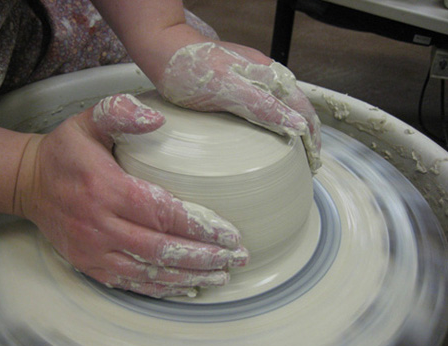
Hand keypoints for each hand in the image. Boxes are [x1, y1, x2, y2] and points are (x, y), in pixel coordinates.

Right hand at [13, 94, 248, 297]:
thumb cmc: (65, 152)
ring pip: (148, 271)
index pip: (162, 213)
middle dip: (203, 257)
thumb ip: (120, 112)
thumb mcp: (87, 120)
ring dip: (188, 277)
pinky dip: (161, 288)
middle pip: (161, 248)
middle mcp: (100, 225)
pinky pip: (129, 282)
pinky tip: (186, 288)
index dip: (199, 227)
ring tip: (220, 276)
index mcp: (105, 188)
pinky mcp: (89, 264)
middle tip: (235, 258)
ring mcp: (93, 249)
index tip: (229, 234)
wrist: (28, 183)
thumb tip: (158, 119)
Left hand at [157, 42, 321, 171]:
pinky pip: (267, 104)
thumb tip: (297, 125)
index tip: (314, 162)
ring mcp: (253, 78)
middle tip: (310, 162)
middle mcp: (266, 76)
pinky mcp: (239, 83)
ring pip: (285, 106)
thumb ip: (263, 106)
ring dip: (295, 129)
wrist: (164, 50)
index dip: (312, 138)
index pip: (304, 110)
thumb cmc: (191, 68)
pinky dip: (277, 122)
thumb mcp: (228, 91)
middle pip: (299, 108)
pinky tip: (272, 132)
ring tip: (298, 151)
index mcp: (270, 77)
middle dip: (309, 136)